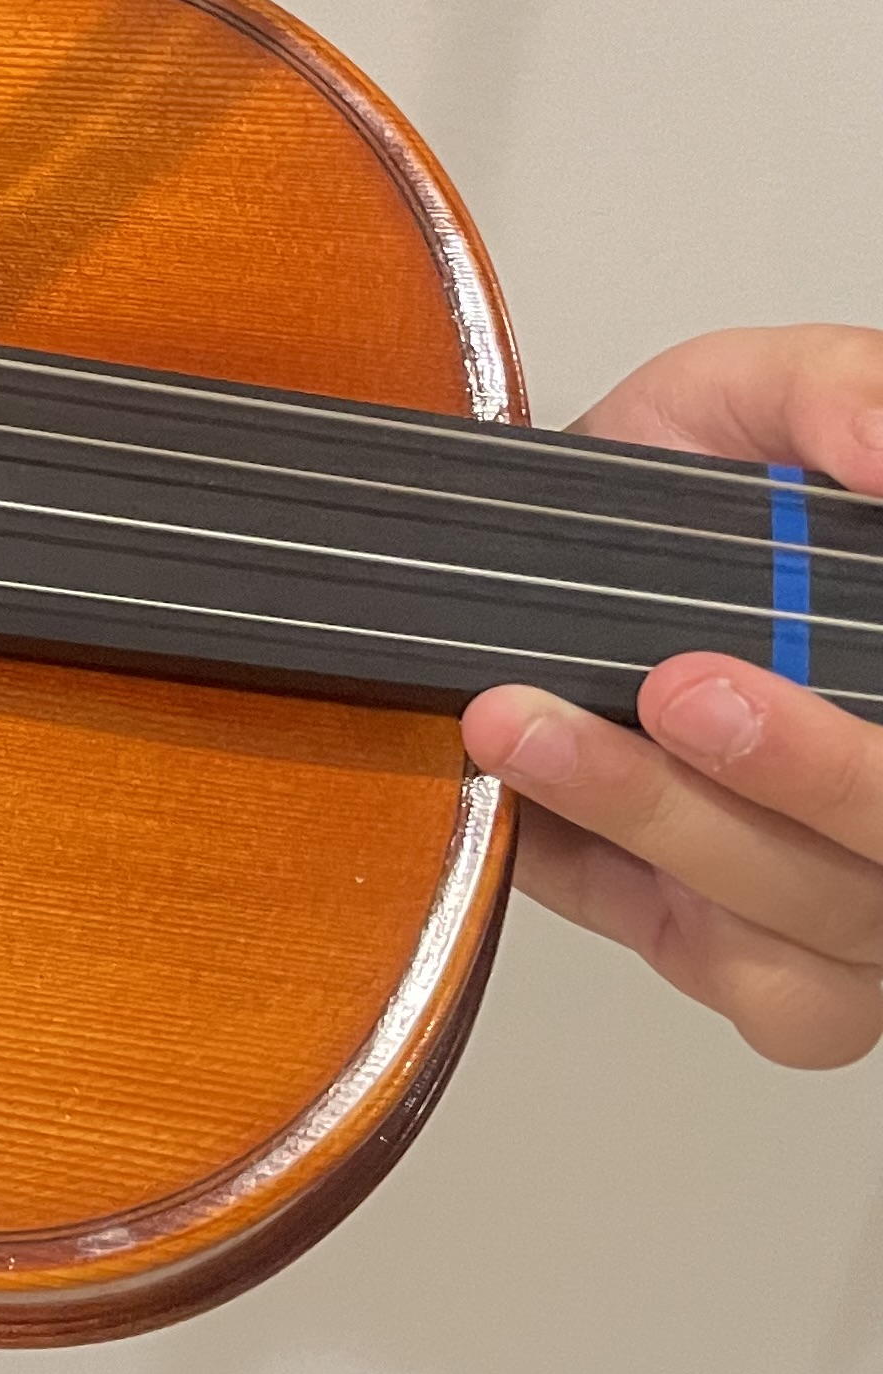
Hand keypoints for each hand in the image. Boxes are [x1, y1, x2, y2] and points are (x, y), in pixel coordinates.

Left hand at [462, 326, 882, 1067]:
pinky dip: (633, 893)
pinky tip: (536, 819)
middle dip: (801, 778)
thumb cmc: (696, 493)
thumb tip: (880, 445)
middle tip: (678, 689)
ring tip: (525, 726)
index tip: (720, 676)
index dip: (849, 756)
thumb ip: (828, 390)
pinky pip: (749, 983)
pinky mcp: (769, 969)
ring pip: (816, 928)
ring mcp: (864, 908)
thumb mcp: (752, 394)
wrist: (558, 553)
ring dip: (665, 823)